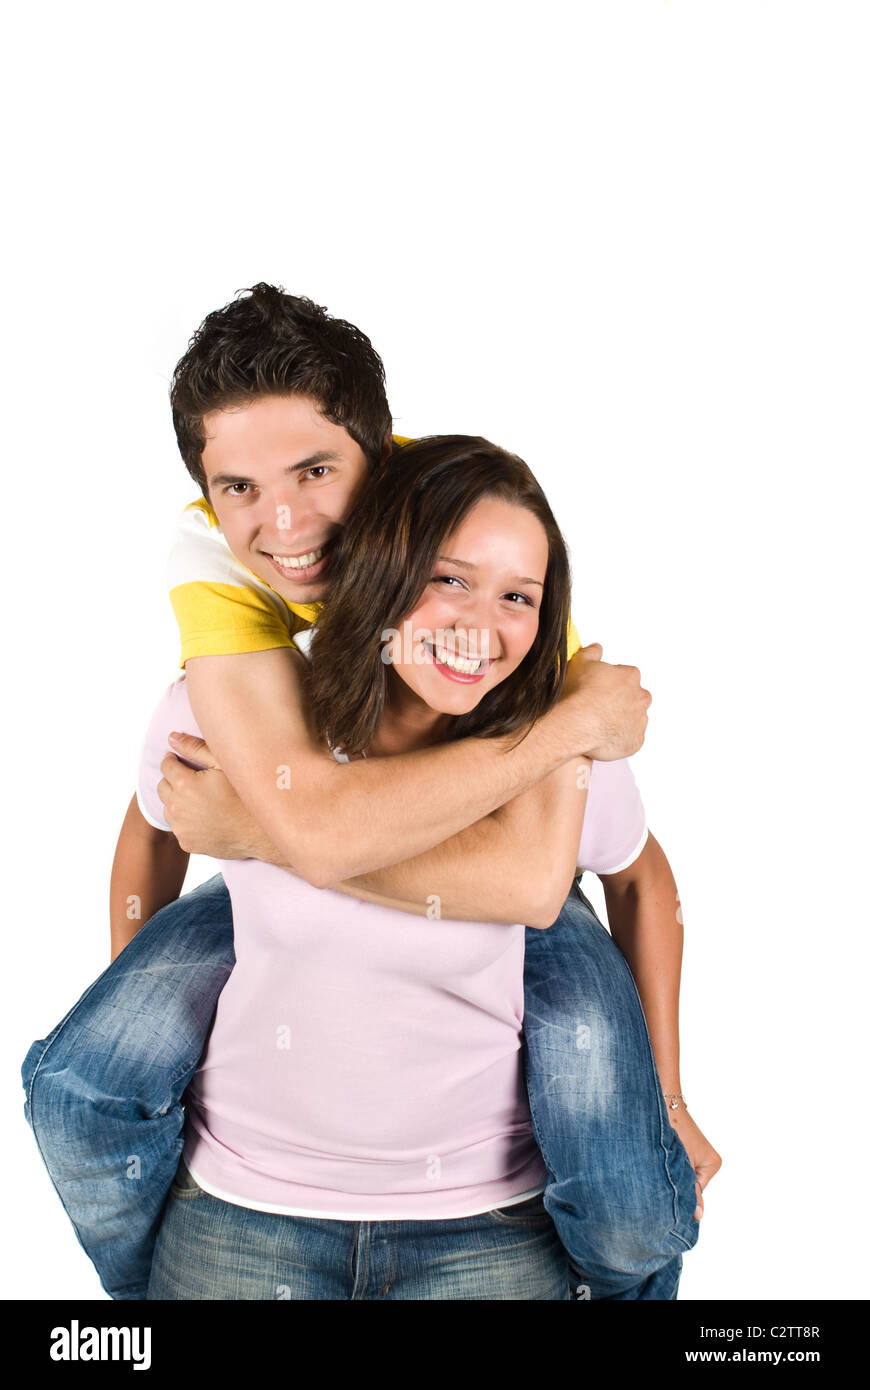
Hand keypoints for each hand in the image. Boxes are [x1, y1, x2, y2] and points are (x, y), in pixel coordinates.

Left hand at [158, 732, 265, 858]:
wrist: (259, 832)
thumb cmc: (245, 795)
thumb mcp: (223, 765)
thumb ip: (195, 748)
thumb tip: (172, 738)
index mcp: (185, 784)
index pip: (166, 766)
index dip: (173, 760)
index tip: (182, 761)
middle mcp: (178, 807)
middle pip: (162, 787)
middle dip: (173, 780)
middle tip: (192, 779)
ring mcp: (181, 827)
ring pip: (168, 808)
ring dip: (177, 801)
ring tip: (199, 799)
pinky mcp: (186, 842)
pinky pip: (178, 826)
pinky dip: (186, 820)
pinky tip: (204, 816)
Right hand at [563, 643, 650, 759]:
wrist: (578, 724)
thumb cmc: (580, 693)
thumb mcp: (580, 662)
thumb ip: (591, 653)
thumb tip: (596, 648)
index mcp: (631, 676)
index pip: (625, 676)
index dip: (609, 683)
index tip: (597, 689)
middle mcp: (641, 698)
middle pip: (633, 698)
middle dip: (619, 702)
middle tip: (598, 707)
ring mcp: (639, 721)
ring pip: (632, 719)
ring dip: (620, 720)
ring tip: (598, 724)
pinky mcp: (635, 742)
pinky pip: (629, 740)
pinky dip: (619, 739)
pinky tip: (602, 737)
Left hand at [667, 1106, 721, 1219]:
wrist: (663, 1101)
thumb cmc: (674, 1128)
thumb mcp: (684, 1164)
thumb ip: (691, 1191)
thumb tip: (699, 1216)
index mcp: (712, 1164)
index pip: (697, 1192)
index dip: (682, 1194)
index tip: (667, 1195)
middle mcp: (707, 1160)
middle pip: (689, 1184)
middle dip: (675, 1182)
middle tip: (660, 1177)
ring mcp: (695, 1153)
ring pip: (681, 1175)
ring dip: (669, 1172)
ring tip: (658, 1164)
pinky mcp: (683, 1148)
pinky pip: (676, 1165)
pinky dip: (667, 1164)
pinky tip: (658, 1158)